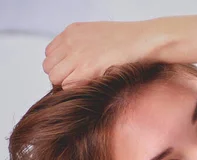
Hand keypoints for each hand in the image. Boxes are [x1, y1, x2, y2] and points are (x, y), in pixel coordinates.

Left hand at [42, 20, 160, 88]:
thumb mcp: (98, 37)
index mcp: (72, 31)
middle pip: (49, 67)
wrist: (145, 42)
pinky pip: (68, 85)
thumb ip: (83, 47)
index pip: (50, 55)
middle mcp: (71, 42)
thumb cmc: (129, 43)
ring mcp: (77, 54)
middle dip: (60, 77)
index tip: (73, 75)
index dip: (61, 67)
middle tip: (79, 84)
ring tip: (86, 87)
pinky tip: (92, 88)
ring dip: (67, 85)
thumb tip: (76, 66)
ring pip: (55, 78)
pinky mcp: (87, 68)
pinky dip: (77, 90)